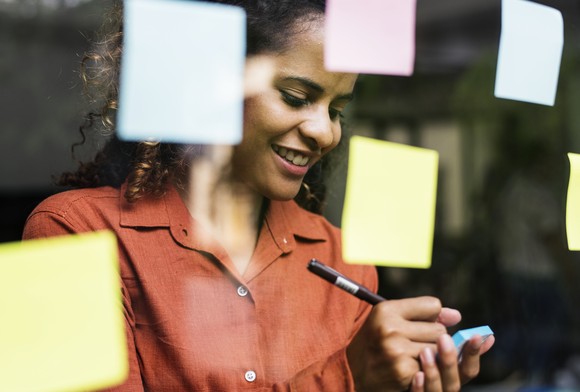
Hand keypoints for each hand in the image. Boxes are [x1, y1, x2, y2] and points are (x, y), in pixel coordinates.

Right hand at [346, 296, 493, 391]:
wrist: (352, 372)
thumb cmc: (376, 342)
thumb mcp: (391, 319)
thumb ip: (423, 313)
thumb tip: (457, 316)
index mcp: (386, 309)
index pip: (432, 305)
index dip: (431, 316)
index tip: (420, 324)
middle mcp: (390, 327)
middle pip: (439, 329)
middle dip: (432, 338)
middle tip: (412, 344)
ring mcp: (397, 350)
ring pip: (439, 349)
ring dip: (432, 356)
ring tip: (410, 356)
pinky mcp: (403, 370)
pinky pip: (432, 366)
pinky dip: (425, 370)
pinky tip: (408, 369)